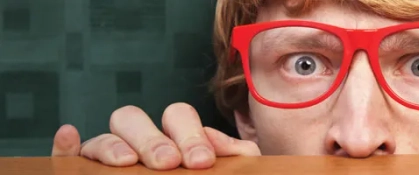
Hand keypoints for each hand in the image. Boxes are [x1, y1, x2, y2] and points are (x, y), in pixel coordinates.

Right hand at [50, 103, 260, 169]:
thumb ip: (235, 158)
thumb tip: (223, 145)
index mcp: (176, 137)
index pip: (177, 117)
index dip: (189, 134)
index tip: (201, 162)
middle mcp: (141, 144)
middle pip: (133, 119)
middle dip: (150, 139)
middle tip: (167, 164)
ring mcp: (112, 162)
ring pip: (101, 139)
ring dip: (113, 146)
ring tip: (128, 164)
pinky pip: (69, 159)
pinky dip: (64, 147)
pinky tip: (69, 135)